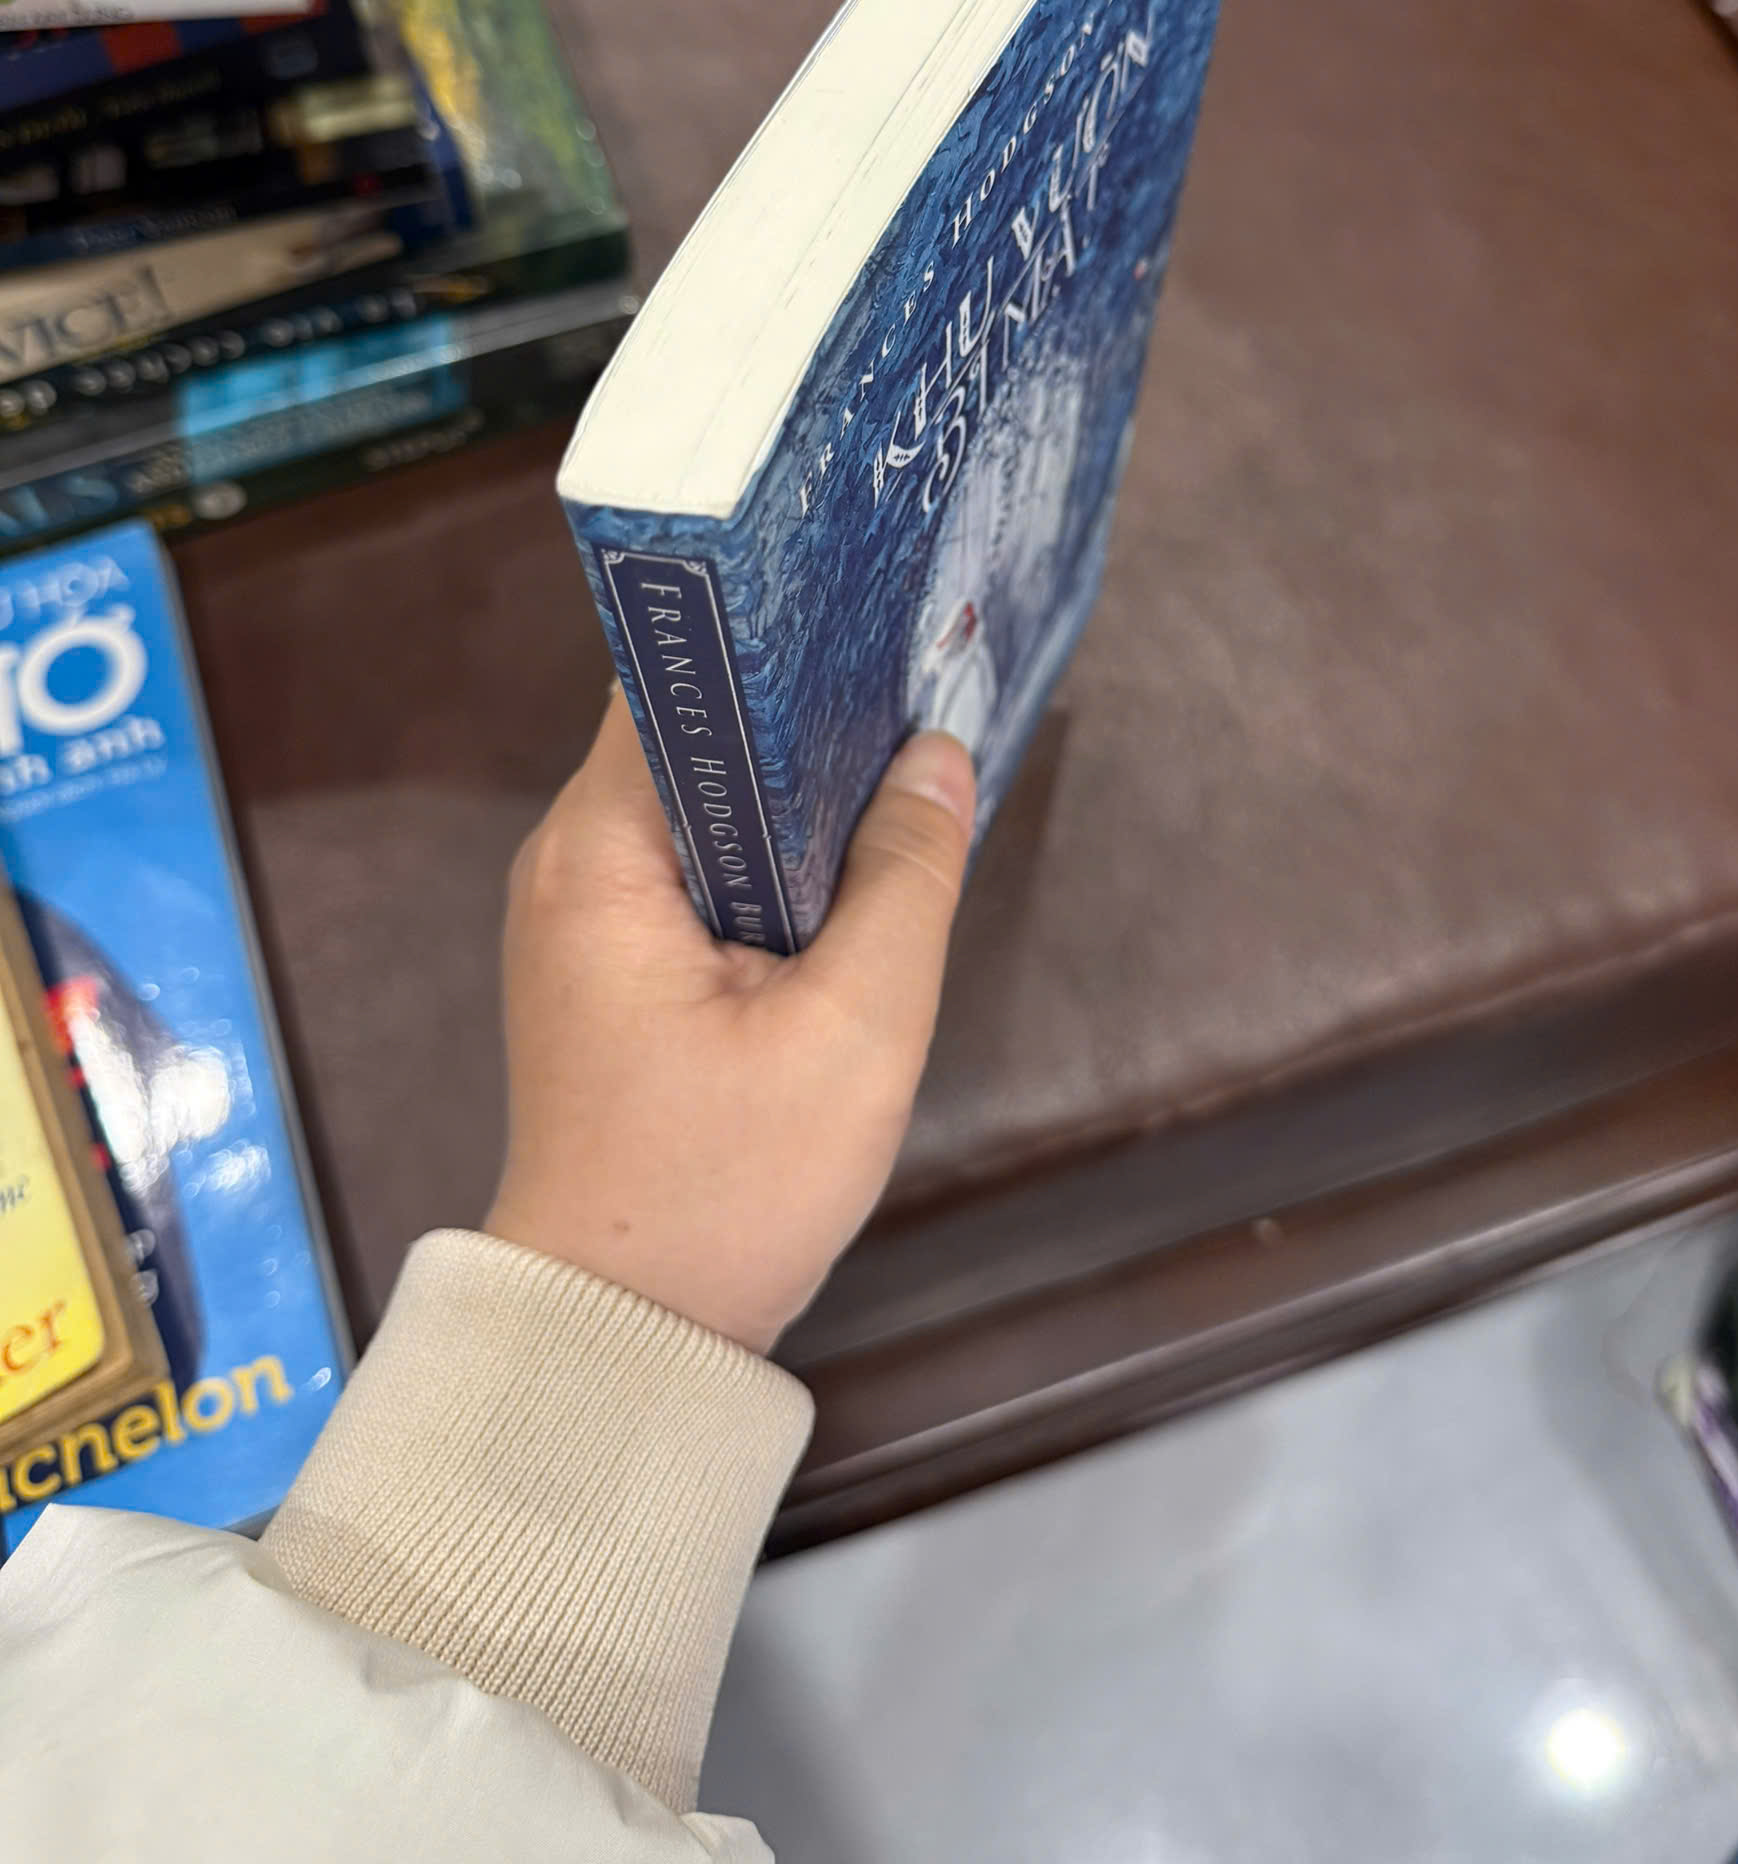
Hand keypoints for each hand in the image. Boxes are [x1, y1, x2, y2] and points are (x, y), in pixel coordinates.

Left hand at [487, 692, 974, 1352]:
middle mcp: (570, 864)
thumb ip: (905, 878)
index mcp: (600, 855)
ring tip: (902, 780)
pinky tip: (851, 877)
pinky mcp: (609, 969)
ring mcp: (583, 919)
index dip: (776, 643)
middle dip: (806, 723)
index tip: (872, 628)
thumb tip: (940, 754)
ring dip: (797, 803)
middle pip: (694, 736)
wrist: (622, 1337)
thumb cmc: (723, 1189)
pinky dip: (772, 865)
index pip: (673, 680)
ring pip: (707, 807)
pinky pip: (700, 872)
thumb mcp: (853, 1032)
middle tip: (918, 700)